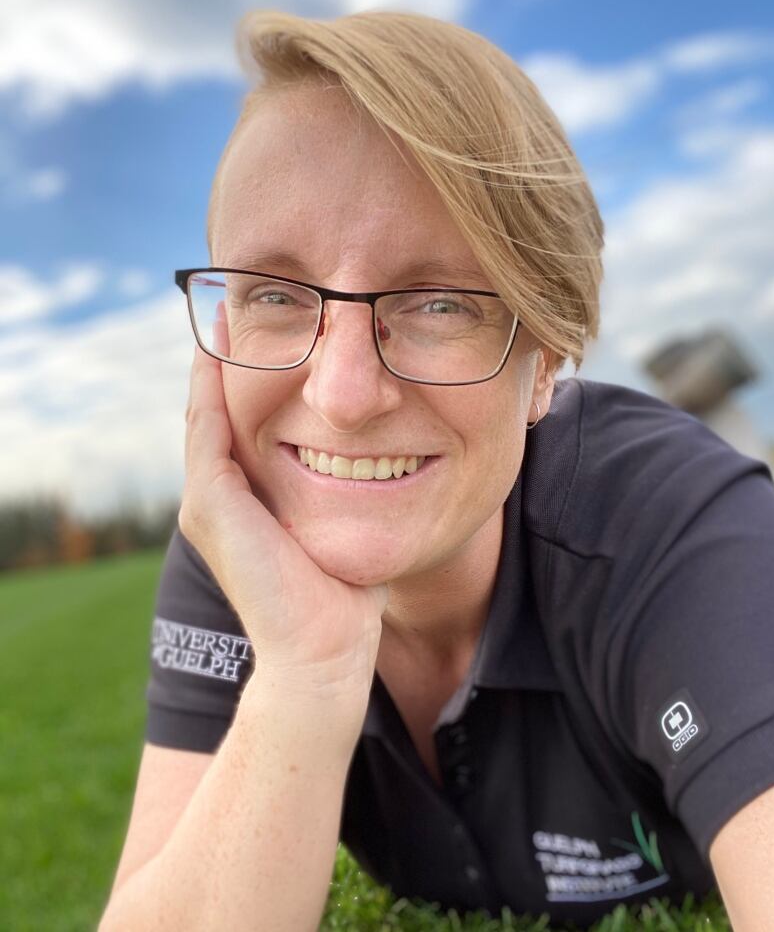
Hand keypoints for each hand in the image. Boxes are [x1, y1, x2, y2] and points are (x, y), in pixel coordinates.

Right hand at [179, 343, 387, 702]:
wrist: (324, 652)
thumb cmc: (342, 596)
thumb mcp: (341, 528)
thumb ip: (344, 495)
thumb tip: (384, 463)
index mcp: (246, 502)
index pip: (241, 426)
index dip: (249, 380)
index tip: (273, 335)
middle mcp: (217, 497)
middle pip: (215, 412)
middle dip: (228, 361)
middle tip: (238, 307)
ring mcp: (207, 501)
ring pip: (204, 412)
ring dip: (214, 362)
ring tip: (227, 312)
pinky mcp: (209, 505)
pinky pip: (207, 428)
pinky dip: (212, 385)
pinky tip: (223, 345)